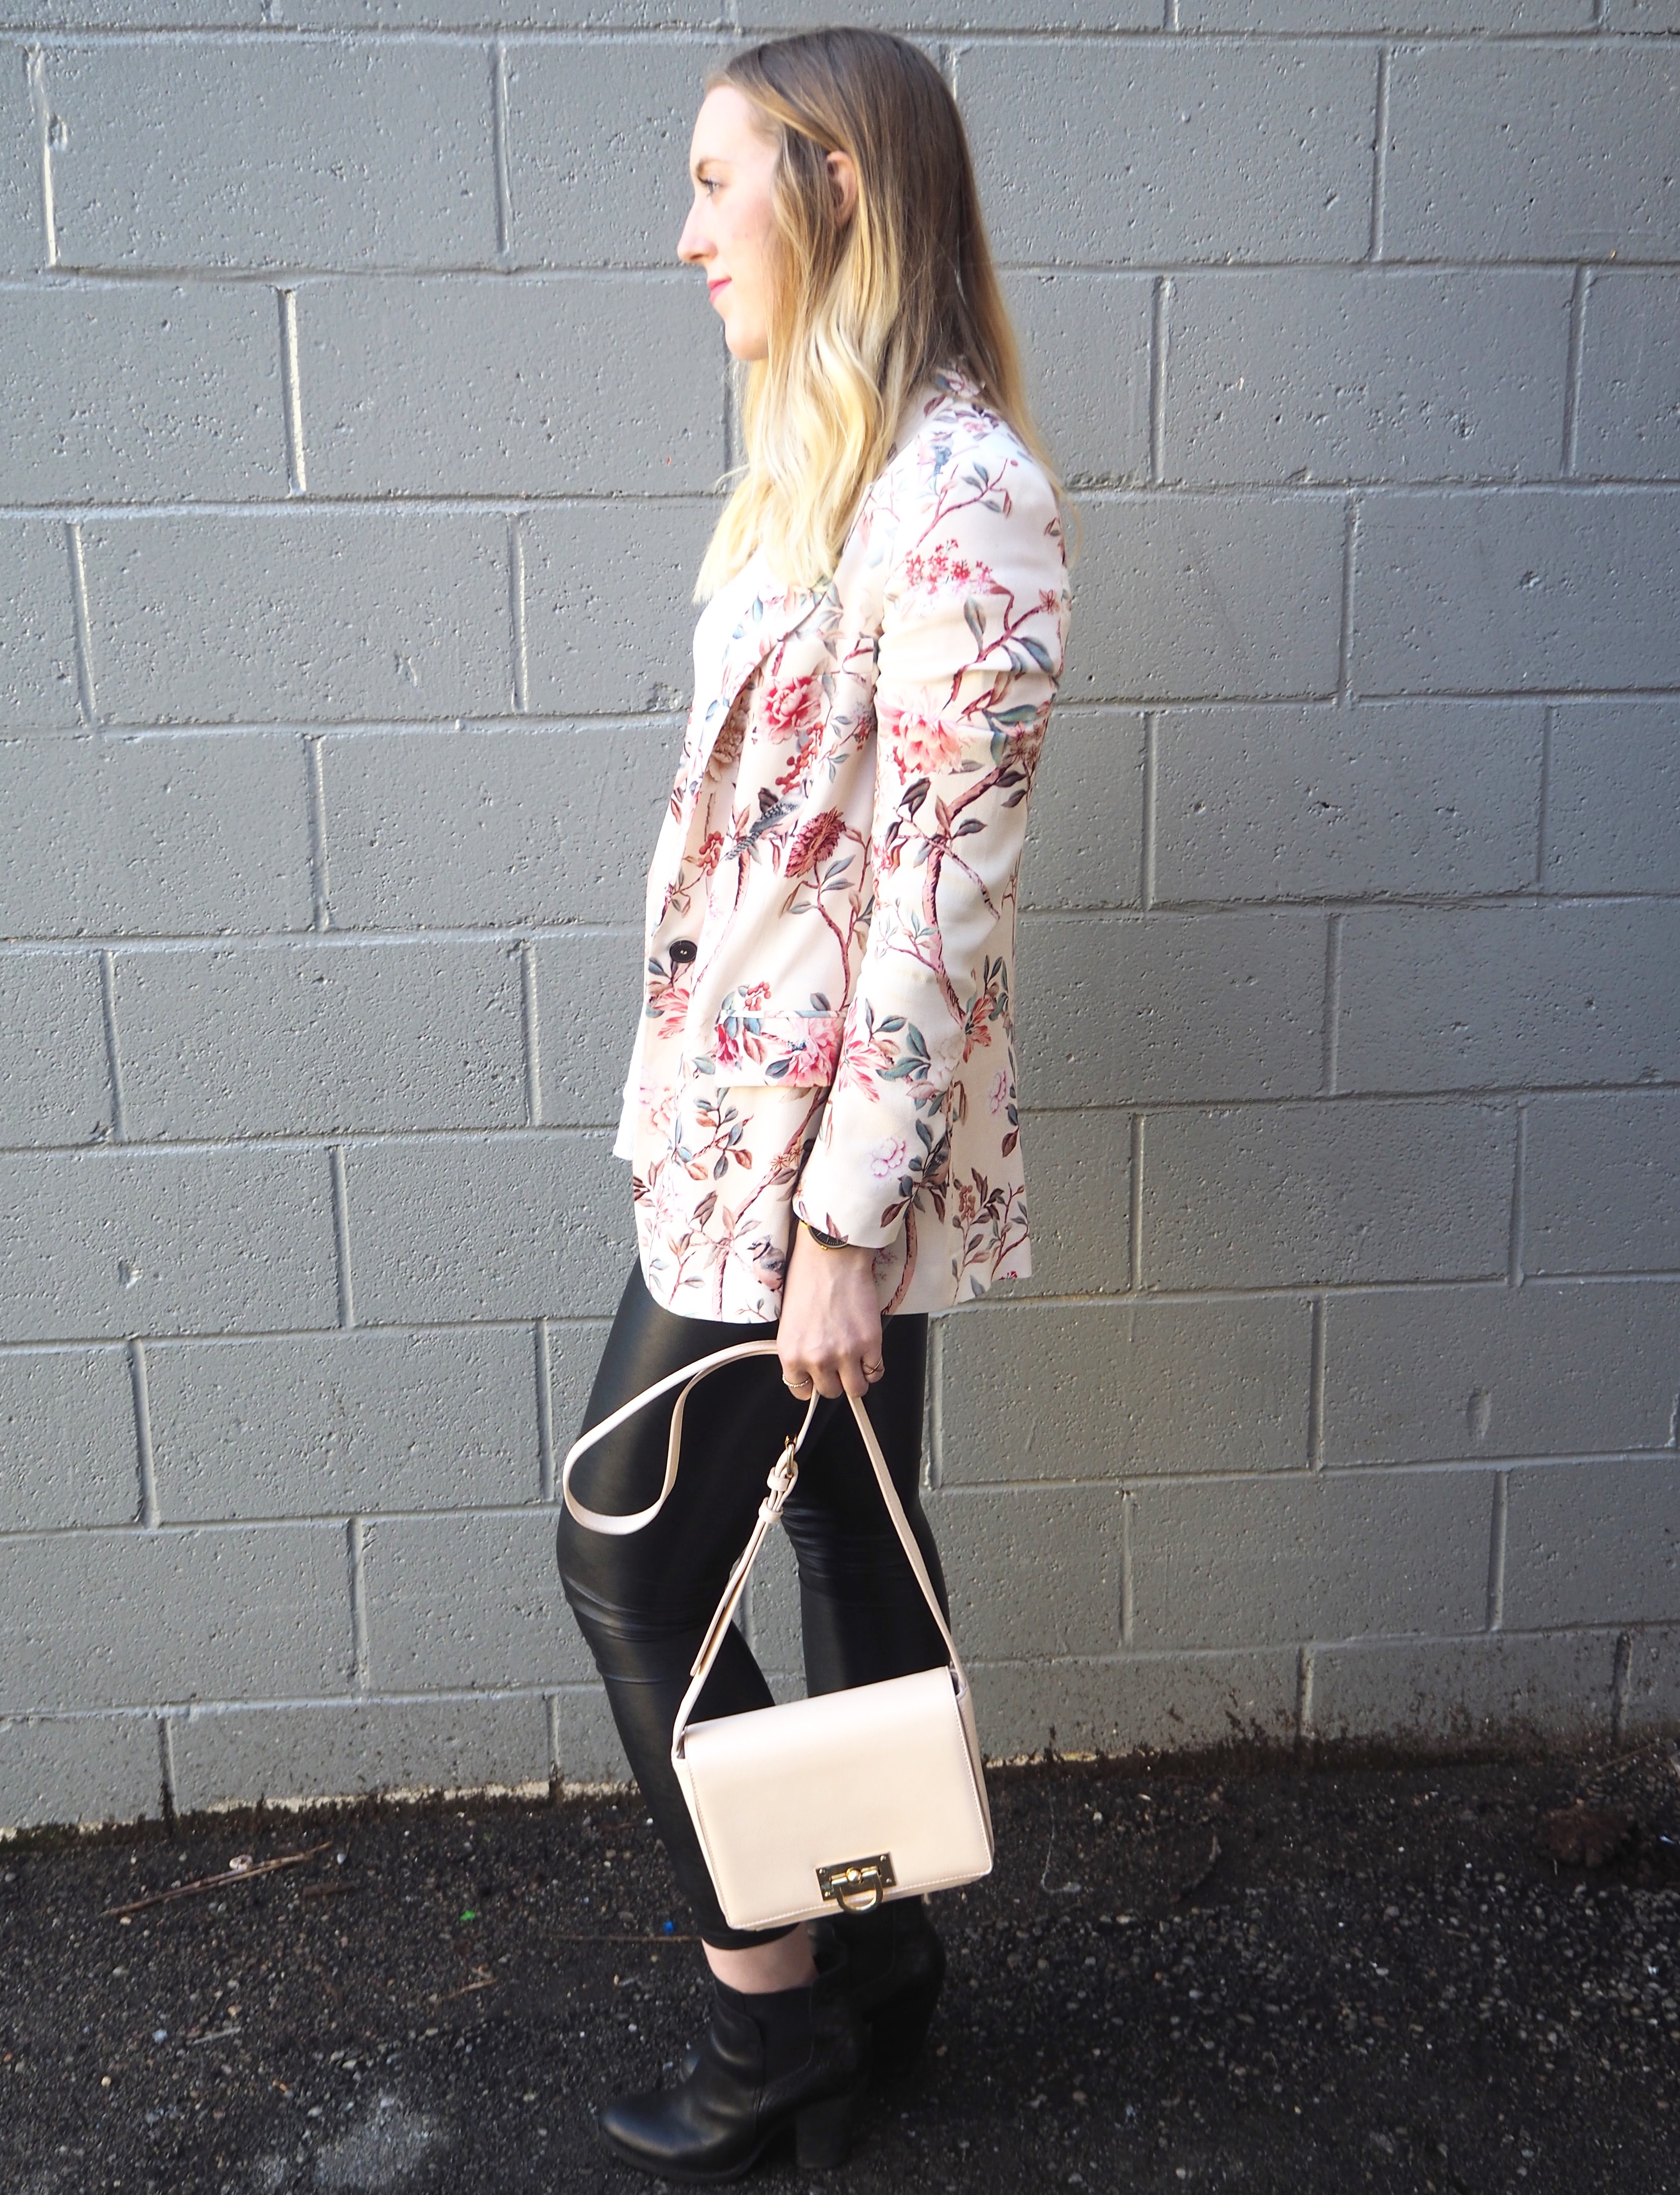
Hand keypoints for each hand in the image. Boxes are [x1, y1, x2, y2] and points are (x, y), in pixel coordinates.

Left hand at [778, 1223, 885, 1400]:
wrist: (830, 1255)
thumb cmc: (807, 1278)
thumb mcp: (789, 1322)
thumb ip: (799, 1351)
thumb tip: (812, 1369)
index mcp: (791, 1354)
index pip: (801, 1391)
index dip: (812, 1382)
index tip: (817, 1375)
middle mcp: (816, 1359)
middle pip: (830, 1392)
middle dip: (834, 1379)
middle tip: (837, 1362)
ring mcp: (845, 1353)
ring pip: (856, 1389)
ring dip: (856, 1378)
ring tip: (855, 1360)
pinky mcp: (870, 1343)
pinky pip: (876, 1371)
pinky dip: (874, 1365)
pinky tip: (868, 1350)